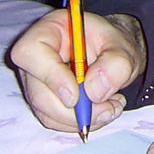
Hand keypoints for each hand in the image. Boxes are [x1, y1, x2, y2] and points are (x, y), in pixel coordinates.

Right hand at [11, 9, 143, 134]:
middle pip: (39, 93)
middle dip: (75, 111)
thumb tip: (95, 92)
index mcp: (49, 31)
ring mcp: (37, 82)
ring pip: (47, 113)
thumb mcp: (122, 46)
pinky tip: (103, 111)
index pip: (31, 53)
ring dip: (82, 119)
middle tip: (107, 109)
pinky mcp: (45, 101)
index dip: (51, 77)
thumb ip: (116, 63)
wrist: (112, 54)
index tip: (76, 95)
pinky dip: (82, 122)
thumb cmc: (111, 44)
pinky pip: (57, 121)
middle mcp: (35, 58)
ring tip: (112, 107)